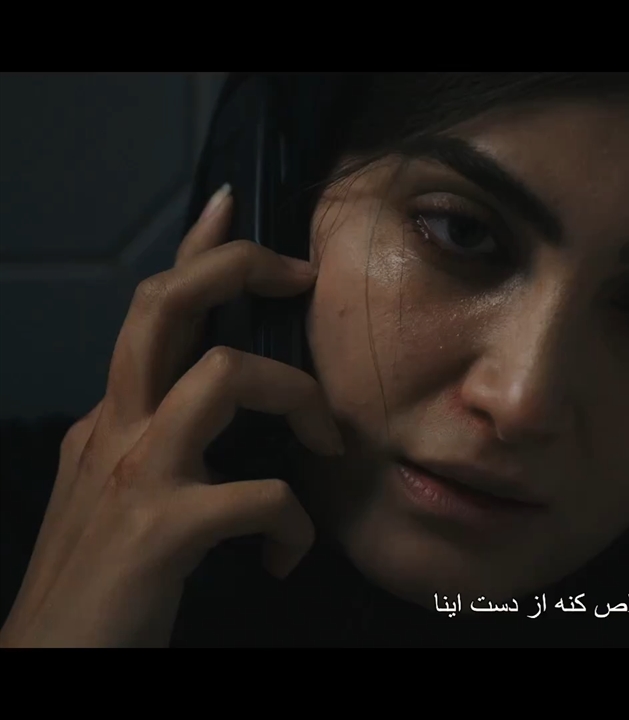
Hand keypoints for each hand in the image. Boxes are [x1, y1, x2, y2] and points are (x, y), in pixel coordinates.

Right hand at [0, 186, 343, 647]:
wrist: (47, 662)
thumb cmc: (99, 583)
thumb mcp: (120, 494)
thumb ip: (158, 445)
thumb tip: (219, 419)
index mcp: (114, 419)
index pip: (151, 309)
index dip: (193, 250)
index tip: (231, 204)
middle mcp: (117, 429)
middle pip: (165, 306)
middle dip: (236, 268)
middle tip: (301, 276)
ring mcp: (136, 474)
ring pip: (222, 376)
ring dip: (295, 397)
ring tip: (327, 445)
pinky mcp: (160, 530)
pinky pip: (259, 495)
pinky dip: (291, 523)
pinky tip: (283, 556)